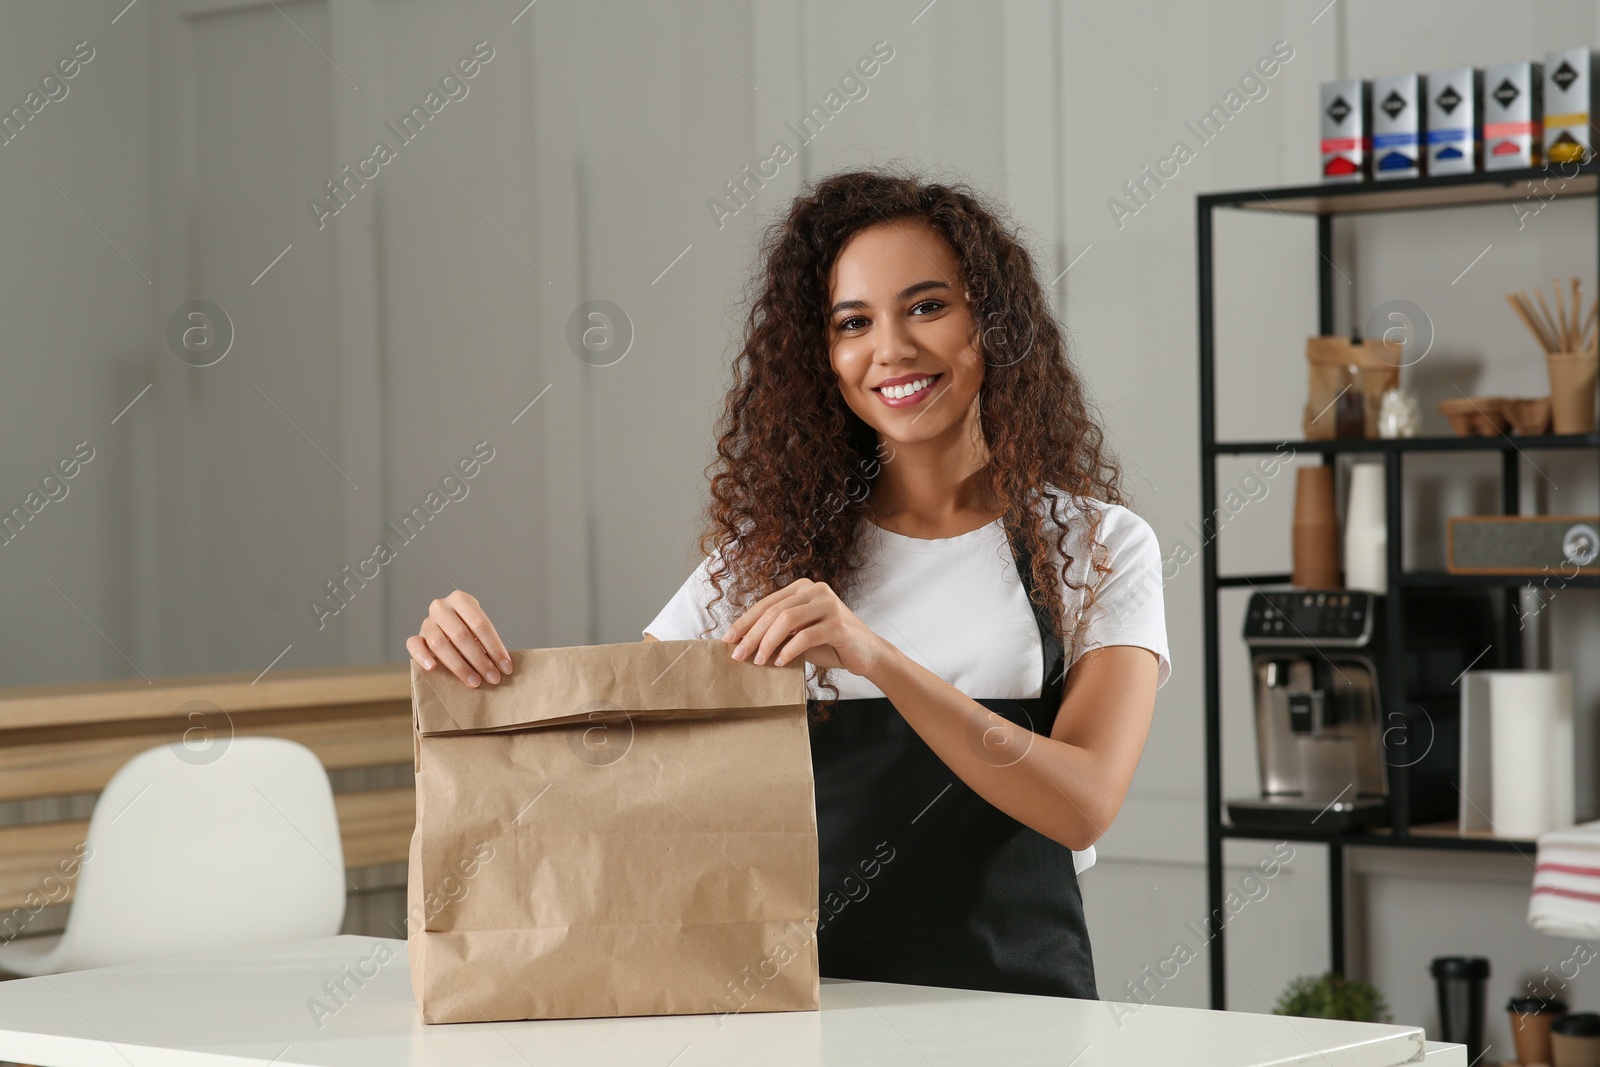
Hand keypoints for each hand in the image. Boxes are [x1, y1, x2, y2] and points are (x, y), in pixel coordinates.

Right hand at [406, 590, 512, 687]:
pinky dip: (422, 657)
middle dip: (480, 660)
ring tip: (474, 681)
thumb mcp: (478, 628)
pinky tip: (433, 668)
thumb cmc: (468, 628)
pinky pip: (414, 645)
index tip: (506, 667)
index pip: (480, 625)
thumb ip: (486, 641)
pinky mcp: (416, 636)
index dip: (495, 647)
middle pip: (461, 635)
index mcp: (460, 599)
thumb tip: (502, 667)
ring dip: (459, 665)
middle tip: (493, 678)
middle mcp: (441, 607)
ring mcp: (426, 621)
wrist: (446, 625)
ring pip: (439, 643)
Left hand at [721, 579, 888, 677]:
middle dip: (752, 634)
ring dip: (768, 642)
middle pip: (774, 611)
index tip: (728, 639)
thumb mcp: (799, 634)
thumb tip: (742, 642)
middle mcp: (816, 590)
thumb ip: (778, 631)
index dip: (745, 621)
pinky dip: (790, 649)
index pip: (767, 603)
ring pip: (788, 620)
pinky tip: (780, 662)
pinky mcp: (839, 623)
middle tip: (738, 655)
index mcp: (803, 588)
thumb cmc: (829, 644)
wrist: (866, 653)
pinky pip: (807, 635)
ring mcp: (829, 604)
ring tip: (758, 661)